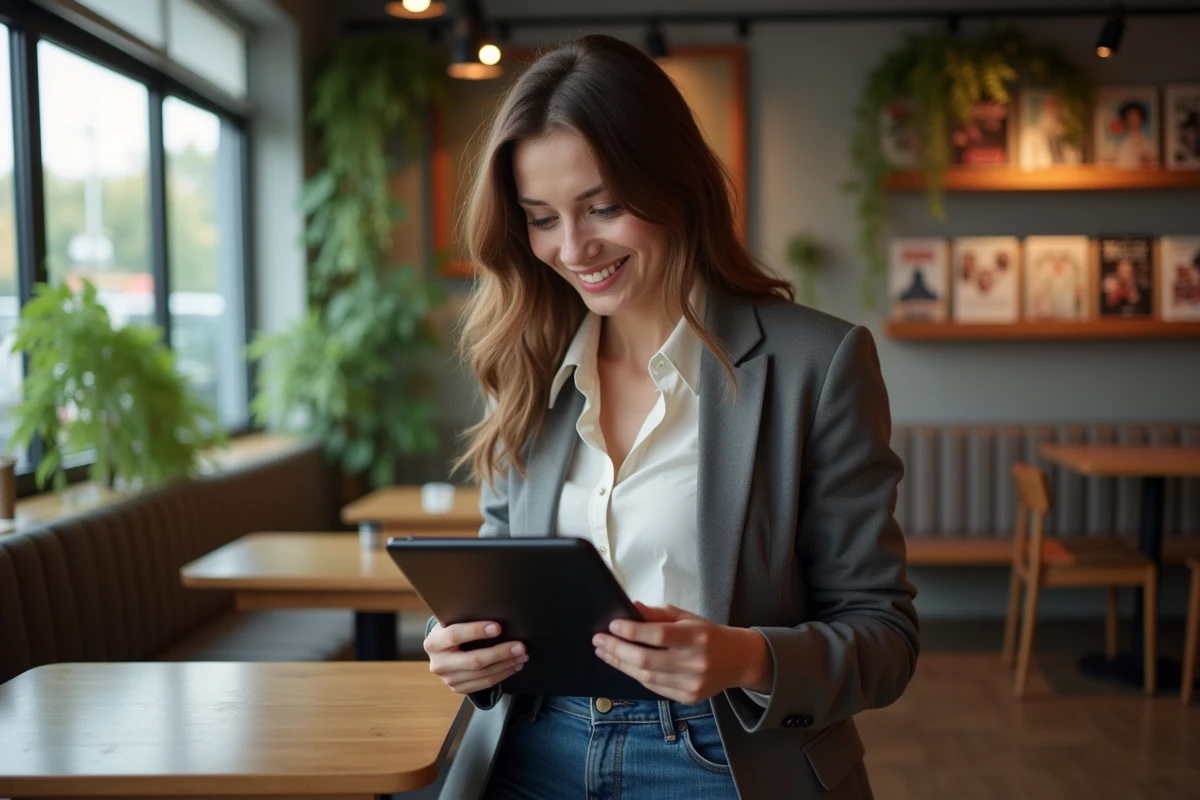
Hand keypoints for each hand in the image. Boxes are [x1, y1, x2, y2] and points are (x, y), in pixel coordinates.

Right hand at [424, 621, 528, 694]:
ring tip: (522, 655)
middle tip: (520, 646)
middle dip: (500, 653)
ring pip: (483, 674)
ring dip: (506, 664)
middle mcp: (439, 664)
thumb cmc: (450, 630)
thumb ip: (465, 619)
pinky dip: (502, 674)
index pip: (455, 635)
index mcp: (434, 642)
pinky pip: (484, 684)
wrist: (440, 651)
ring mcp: (448, 679)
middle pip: (473, 660)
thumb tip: (496, 612)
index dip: (476, 631)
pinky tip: (514, 666)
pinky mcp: (458, 688)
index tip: (498, 627)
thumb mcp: (451, 621)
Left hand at [592, 602, 772, 704]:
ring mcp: (692, 684)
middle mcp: (695, 663)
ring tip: (604, 652)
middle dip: (617, 650)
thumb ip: (658, 614)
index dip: (631, 631)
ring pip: (646, 677)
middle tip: (598, 640)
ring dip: (620, 664)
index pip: (658, 635)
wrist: (738, 660)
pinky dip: (636, 675)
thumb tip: (630, 608)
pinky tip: (624, 664)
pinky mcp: (688, 698)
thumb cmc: (709, 634)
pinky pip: (654, 688)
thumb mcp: (687, 617)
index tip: (612, 625)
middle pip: (647, 660)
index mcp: (697, 637)